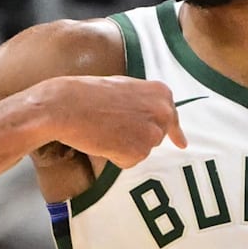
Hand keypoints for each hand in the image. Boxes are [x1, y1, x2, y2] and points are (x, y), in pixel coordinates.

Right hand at [32, 76, 185, 167]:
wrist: (66, 106)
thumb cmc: (89, 93)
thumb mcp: (124, 87)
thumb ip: (145, 101)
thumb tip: (158, 119)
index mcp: (161, 93)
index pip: (173, 117)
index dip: (174, 132)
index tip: (181, 143)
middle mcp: (163, 113)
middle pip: (156, 135)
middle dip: (138, 136)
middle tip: (114, 127)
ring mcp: (152, 134)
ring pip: (142, 149)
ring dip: (125, 146)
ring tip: (104, 129)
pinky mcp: (138, 152)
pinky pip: (129, 161)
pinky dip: (115, 157)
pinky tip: (102, 142)